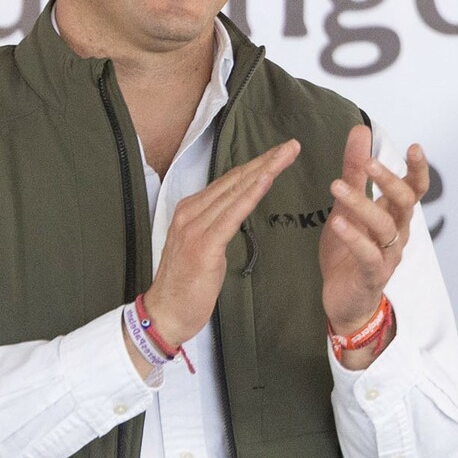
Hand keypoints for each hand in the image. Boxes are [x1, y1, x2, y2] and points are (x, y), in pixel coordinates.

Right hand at [141, 139, 299, 353]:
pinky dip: (251, 194)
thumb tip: (237, 210)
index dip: (256, 164)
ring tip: (287, 155)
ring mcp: (195, 227)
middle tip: (292, 145)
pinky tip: (266, 180)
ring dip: (264, 170)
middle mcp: (191, 212)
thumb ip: (217, 224)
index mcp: (191, 210)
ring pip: (236, 191)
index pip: (229, 181)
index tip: (280, 153)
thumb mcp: (203, 246)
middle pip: (235, 180)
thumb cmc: (186, 283)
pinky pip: (232, 214)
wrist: (165, 312)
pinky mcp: (203, 245)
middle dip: (266, 160)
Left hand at [321, 126, 428, 356]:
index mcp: (394, 215)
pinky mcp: (373, 275)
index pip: (414, 189)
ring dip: (361, 204)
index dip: (418, 169)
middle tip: (368, 162)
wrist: (346, 301)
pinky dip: (354, 238)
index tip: (415, 147)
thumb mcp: (347, 206)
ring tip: (336, 187)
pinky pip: (369, 254)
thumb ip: (354, 172)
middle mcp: (397, 233)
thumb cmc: (350, 252)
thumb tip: (361, 131)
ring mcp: (388, 255)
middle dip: (389, 180)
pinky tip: (337, 223)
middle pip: (405, 202)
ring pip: (384, 226)